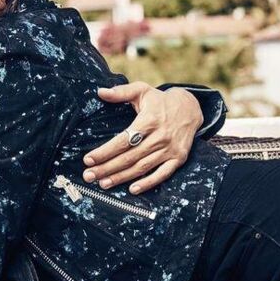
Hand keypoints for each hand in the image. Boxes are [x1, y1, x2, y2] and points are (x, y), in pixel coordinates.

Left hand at [82, 82, 202, 193]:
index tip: (88, 160)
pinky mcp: (178, 158)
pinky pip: (162, 174)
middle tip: (89, 176)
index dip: (105, 151)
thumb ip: (121, 92)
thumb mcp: (142, 91)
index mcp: (149, 120)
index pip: (123, 140)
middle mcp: (160, 136)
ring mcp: (170, 149)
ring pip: (142, 167)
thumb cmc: (160, 101)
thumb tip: (100, 92)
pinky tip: (132, 189)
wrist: (190, 108)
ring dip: (121, 177)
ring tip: (103, 183)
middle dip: (107, 168)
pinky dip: (148, 183)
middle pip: (129, 157)